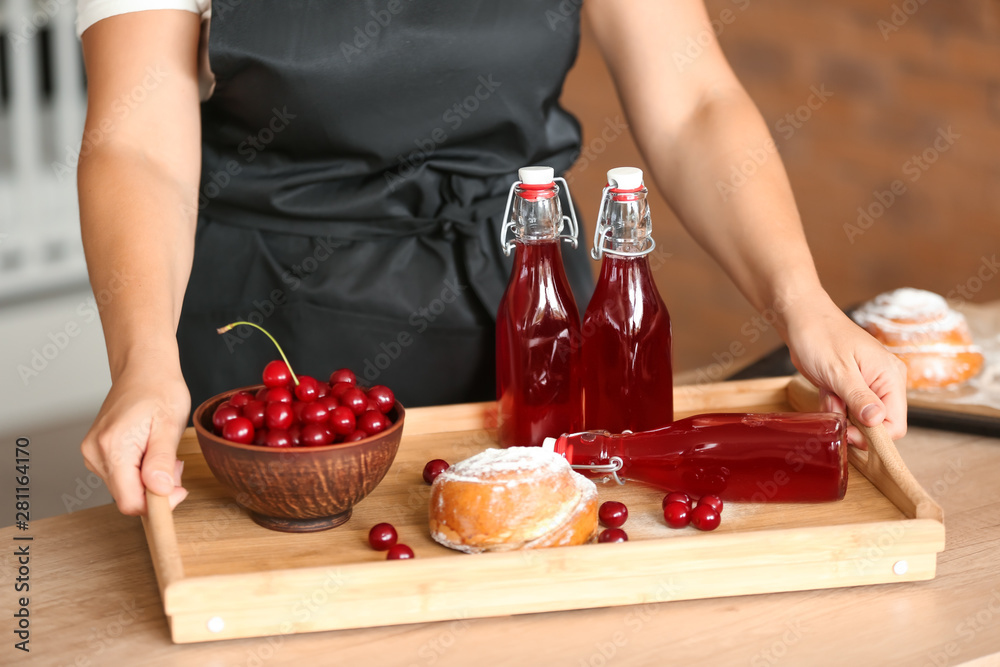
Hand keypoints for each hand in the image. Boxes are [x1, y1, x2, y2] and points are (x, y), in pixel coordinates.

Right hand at [81, 356, 189, 514]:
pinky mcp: (97, 452)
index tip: (178, 489)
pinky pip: (121, 475)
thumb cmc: (159, 389)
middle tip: (174, 462)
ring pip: (125, 487)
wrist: (143, 368)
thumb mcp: (169, 425)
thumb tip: (159, 491)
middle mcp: (95, 453)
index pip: (130, 501)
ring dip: (149, 479)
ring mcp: (92, 453)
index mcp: (112, 447)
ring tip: (162, 450)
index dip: (157, 504)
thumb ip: (162, 461)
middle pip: (128, 496)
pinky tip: (150, 450)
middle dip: (156, 488)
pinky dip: (140, 470)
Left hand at [783, 295, 907, 448]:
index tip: (848, 432)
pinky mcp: (853, 385)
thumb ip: (859, 398)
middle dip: (853, 423)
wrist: (801, 319)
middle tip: (833, 405)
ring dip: (840, 413)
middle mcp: (885, 382)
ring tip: (828, 393)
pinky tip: (826, 391)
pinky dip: (834, 405)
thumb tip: (877, 422)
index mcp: (891, 377)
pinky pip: (847, 408)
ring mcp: (869, 384)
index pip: (895, 424)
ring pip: (859, 418)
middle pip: (878, 424)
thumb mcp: (838, 371)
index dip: (872, 435)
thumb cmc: (820, 337)